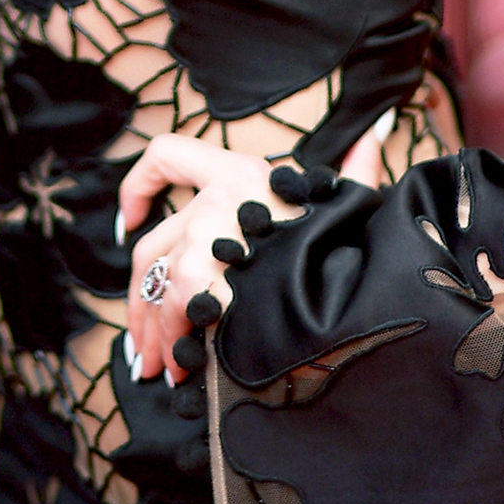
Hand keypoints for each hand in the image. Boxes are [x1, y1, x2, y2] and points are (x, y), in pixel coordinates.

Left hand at [119, 120, 388, 381]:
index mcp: (242, 173)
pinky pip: (170, 309)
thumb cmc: (353, 250)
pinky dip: (170, 341)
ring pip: (157, 283)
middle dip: (142, 299)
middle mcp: (217, 199)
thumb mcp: (349, 205)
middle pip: (152, 246)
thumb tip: (372, 137)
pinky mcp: (202, 277)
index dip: (140, 185)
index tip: (131, 218)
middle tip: (145, 344)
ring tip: (162, 367)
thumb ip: (356, 172)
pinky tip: (184, 367)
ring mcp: (207, 236)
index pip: (167, 155)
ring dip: (153, 331)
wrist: (359, 296)